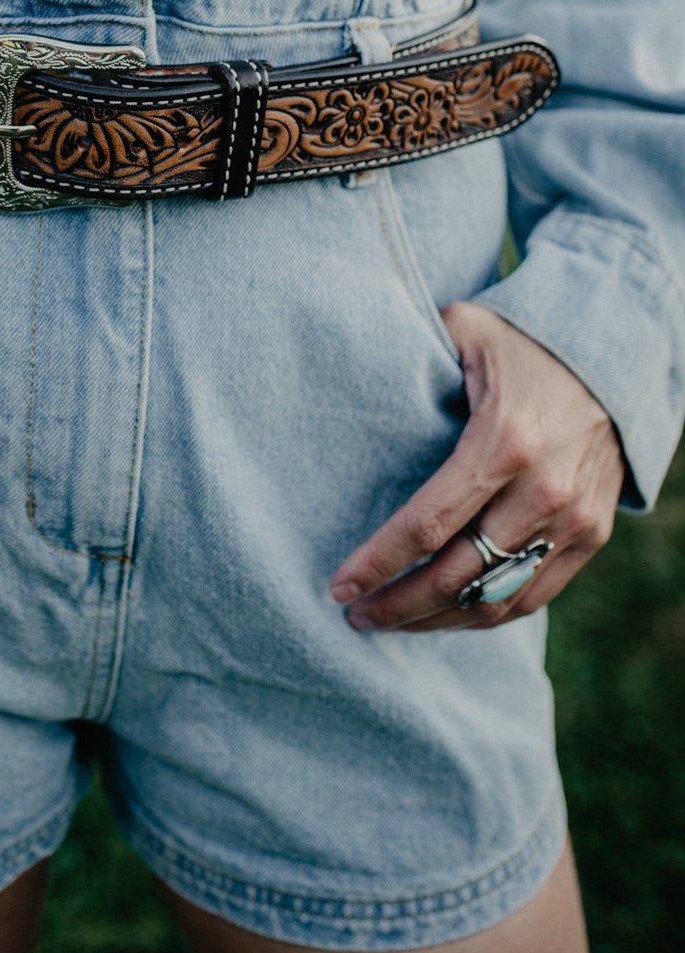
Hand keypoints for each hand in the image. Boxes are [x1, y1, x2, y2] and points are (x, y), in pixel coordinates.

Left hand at [329, 301, 624, 631]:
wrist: (613, 360)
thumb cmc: (522, 345)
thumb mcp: (465, 331)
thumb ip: (413, 352)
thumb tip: (355, 371)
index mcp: (503, 442)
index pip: (429, 524)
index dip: (379, 562)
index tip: (338, 586)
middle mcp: (543, 491)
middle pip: (458, 575)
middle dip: (398, 604)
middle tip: (355, 614)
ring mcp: (573, 520)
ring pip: (495, 598)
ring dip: (436, 620)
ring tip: (389, 621)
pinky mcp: (590, 536)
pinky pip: (532, 596)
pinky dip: (484, 615)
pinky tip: (443, 616)